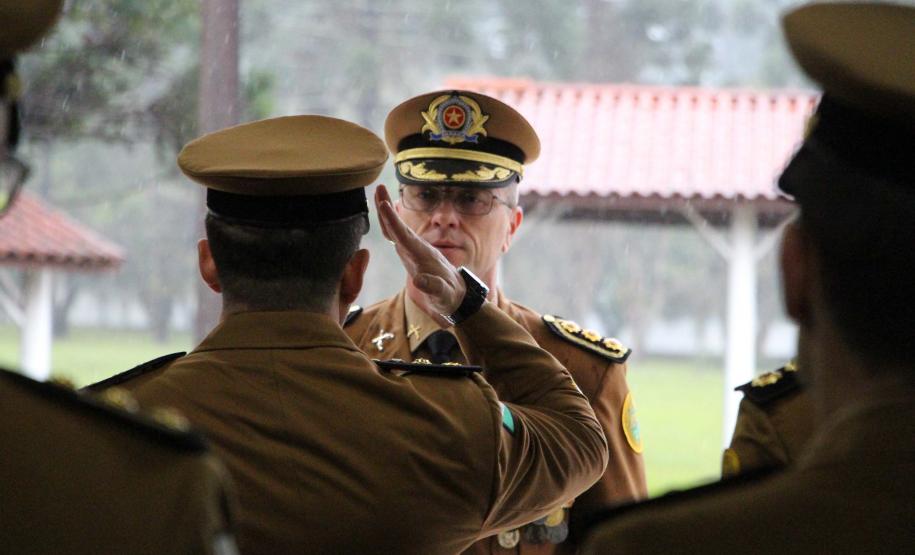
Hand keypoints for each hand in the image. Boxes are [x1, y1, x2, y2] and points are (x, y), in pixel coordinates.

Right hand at [375, 184, 465, 326]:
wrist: (455, 294)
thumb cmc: (449, 295)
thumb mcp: (443, 294)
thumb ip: (433, 287)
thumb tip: (419, 281)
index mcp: (422, 254)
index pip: (404, 235)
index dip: (393, 221)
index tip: (384, 204)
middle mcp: (416, 249)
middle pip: (398, 226)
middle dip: (387, 209)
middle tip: (378, 188)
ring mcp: (412, 250)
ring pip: (395, 229)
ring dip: (386, 213)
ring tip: (378, 195)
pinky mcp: (409, 254)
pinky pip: (396, 236)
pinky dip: (389, 224)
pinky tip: (384, 214)